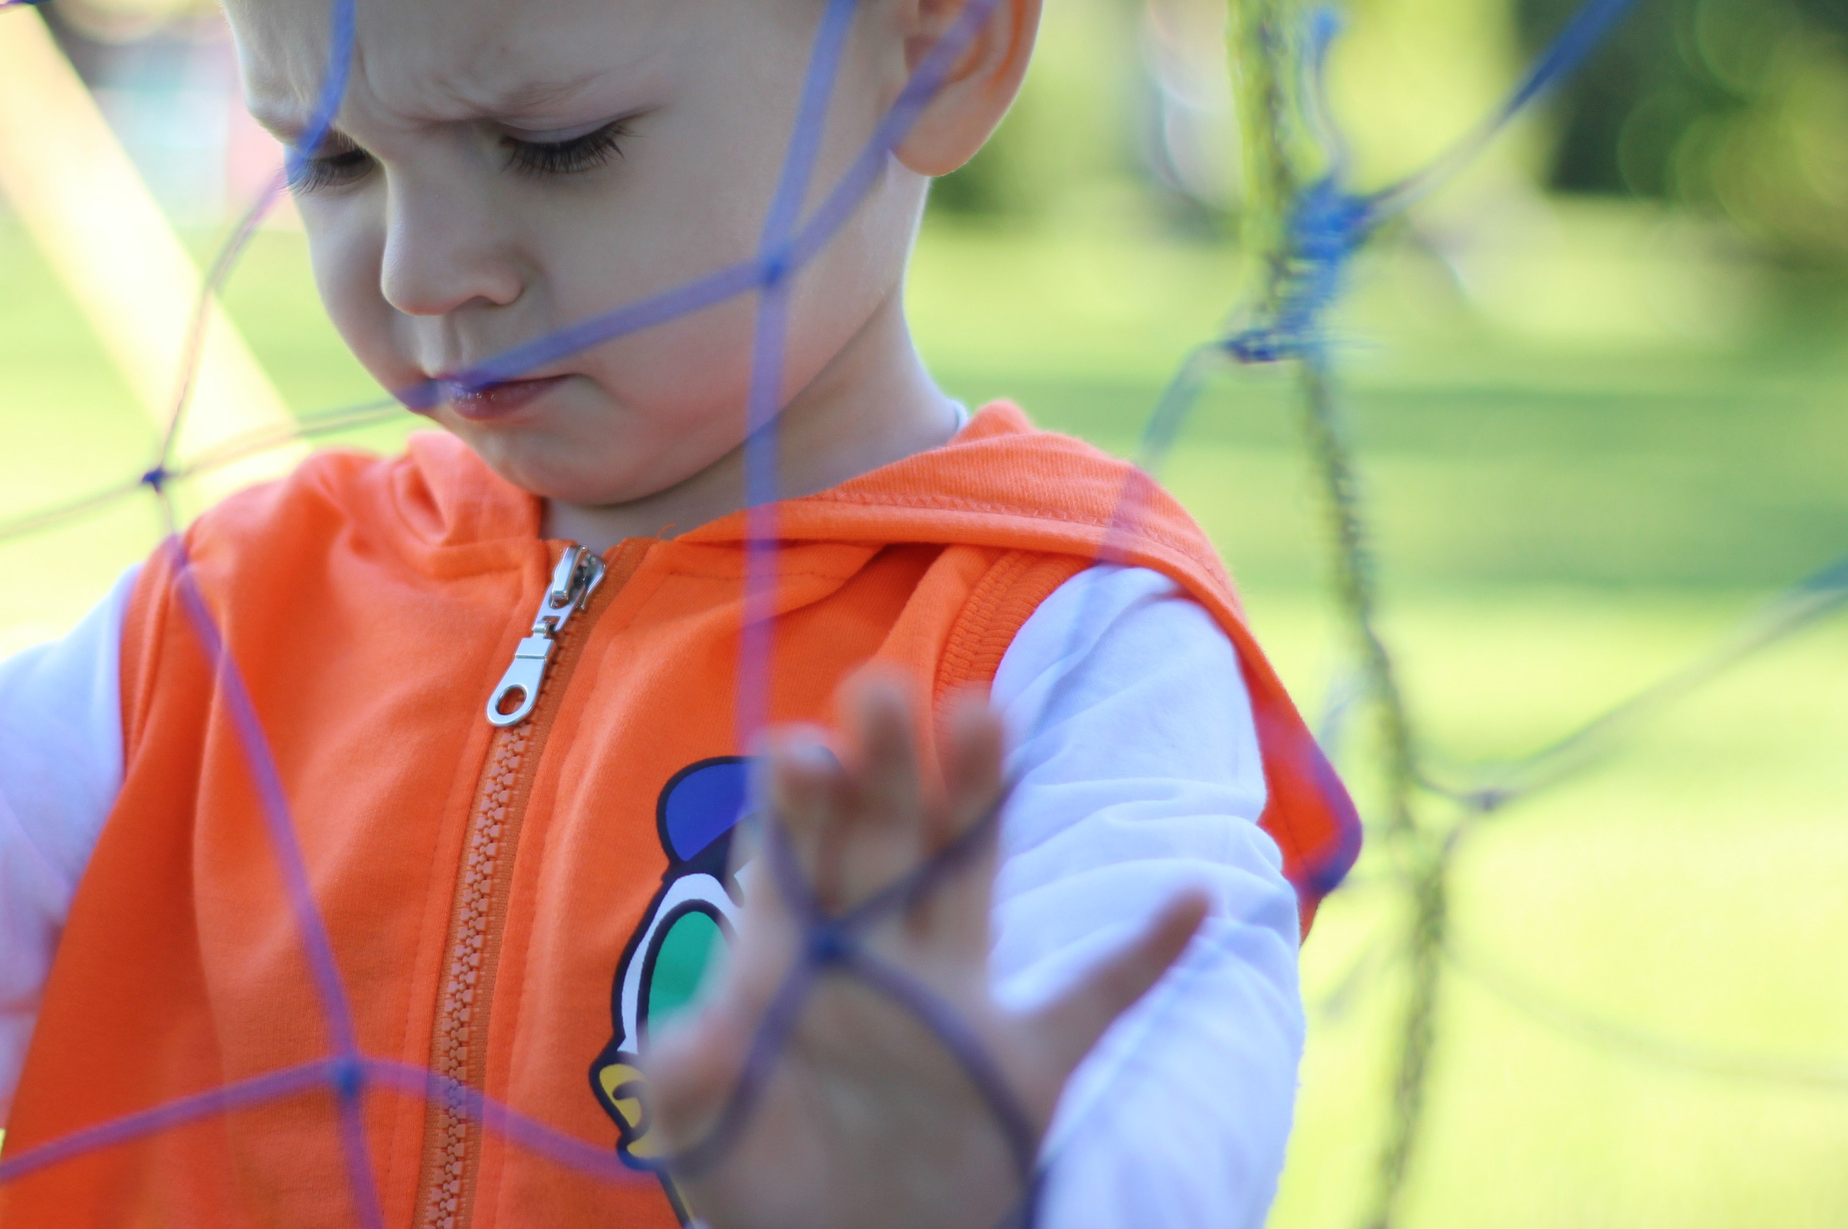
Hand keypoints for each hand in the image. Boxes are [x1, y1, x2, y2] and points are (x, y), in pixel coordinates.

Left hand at [641, 669, 1205, 1228]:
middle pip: (883, 838)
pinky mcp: (1022, 1064)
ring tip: (983, 712)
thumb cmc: (762, 1186)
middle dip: (882, 766)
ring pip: (970, 877)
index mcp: (792, 956)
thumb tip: (674, 1046)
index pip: (794, 857)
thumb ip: (689, 1090)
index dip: (797, 802)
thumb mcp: (705, 1141)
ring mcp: (954, 999)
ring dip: (980, 801)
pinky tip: (1194, 898)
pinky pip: (1094, 1000)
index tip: (796, 750)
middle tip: (880, 689)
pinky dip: (1147, 955)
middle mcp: (876, 953)